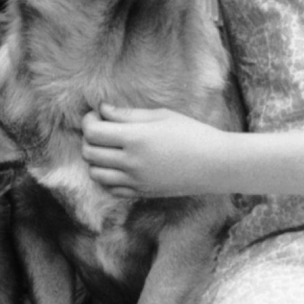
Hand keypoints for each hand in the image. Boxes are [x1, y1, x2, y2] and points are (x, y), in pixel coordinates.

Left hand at [81, 104, 228, 197]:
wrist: (214, 164)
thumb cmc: (191, 133)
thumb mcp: (160, 116)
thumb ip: (127, 114)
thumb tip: (102, 110)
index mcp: (135, 138)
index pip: (93, 132)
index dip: (88, 121)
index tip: (96, 114)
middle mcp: (130, 162)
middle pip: (89, 153)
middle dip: (88, 138)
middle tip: (101, 128)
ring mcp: (135, 181)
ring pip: (95, 174)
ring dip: (95, 159)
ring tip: (108, 148)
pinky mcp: (141, 193)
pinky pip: (111, 189)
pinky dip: (107, 177)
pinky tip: (118, 165)